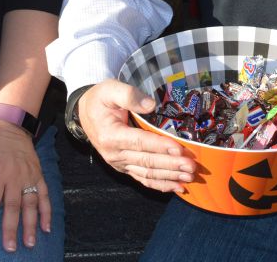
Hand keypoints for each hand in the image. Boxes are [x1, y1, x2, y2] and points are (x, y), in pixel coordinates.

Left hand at [0, 121, 49, 251]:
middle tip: (9, 248)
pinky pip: (44, 195)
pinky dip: (47, 212)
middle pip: (13, 207)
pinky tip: (47, 227)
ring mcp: (29, 176)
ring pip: (31, 204)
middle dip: (11, 229)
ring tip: (29, 243)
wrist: (10, 126)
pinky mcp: (38, 175)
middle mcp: (15, 176)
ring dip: (31, 224)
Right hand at [78, 79, 194, 192]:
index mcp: (111, 135)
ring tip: (189, 177)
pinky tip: (176, 187)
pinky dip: (160, 185)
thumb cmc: (100, 99)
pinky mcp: (124, 167)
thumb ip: (129, 95)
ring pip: (147, 174)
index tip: (180, 150)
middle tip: (191, 167)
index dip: (160, 146)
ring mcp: (119, 163)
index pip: (140, 142)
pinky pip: (143, 179)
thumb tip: (151, 105)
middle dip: (171, 165)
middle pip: (147, 161)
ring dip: (169, 177)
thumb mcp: (110, 89)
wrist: (85, 114)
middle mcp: (114, 153)